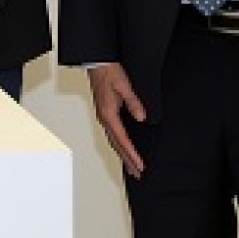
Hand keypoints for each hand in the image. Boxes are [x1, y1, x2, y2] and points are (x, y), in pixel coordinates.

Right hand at [88, 62, 145, 178]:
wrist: (97, 63)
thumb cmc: (108, 72)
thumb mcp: (124, 85)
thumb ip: (133, 102)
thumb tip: (141, 117)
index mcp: (108, 113)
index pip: (122, 139)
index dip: (132, 154)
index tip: (140, 166)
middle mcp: (104, 117)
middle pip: (116, 144)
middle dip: (127, 160)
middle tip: (138, 174)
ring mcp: (103, 116)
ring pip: (113, 140)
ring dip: (122, 154)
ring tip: (131, 167)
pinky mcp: (105, 113)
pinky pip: (112, 134)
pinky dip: (118, 144)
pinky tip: (122, 147)